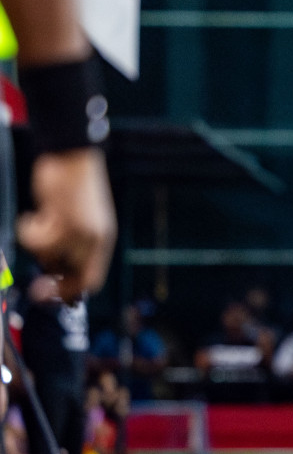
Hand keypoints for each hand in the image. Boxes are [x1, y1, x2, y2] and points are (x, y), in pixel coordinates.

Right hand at [20, 148, 116, 301]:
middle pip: (79, 278)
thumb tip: (51, 268)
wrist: (72, 155)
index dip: (74, 293)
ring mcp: (82, 231)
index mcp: (101, 240)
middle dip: (55, 289)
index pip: (93, 279)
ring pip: (52, 258)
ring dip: (37, 247)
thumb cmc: (70, 185)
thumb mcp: (76, 218)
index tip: (55, 298)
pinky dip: (29, 231)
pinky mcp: (66, 220)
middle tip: (36, 290)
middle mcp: (95, 239)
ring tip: (36, 224)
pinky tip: (34, 215)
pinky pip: (39, 240)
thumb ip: (69, 242)